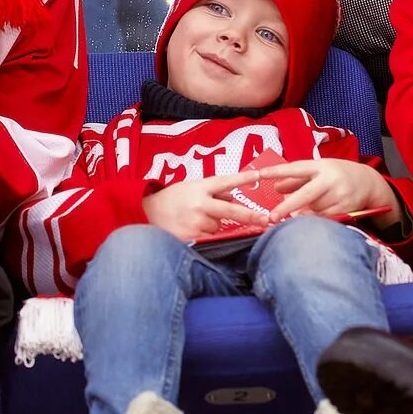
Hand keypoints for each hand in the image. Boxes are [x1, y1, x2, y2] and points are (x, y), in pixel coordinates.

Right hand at [143, 173, 264, 239]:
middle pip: (232, 211)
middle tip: (266, 220)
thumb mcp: (191, 187)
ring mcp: (196, 222)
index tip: (260, 175)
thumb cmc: (172, 199)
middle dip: (251, 216)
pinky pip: (209, 238)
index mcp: (200, 188)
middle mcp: (200, 204)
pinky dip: (205, 235)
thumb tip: (233, 199)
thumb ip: (212, 192)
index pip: (226, 181)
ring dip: (214, 225)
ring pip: (219, 227)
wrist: (146, 214)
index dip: (244, 179)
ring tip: (195, 220)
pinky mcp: (191, 237)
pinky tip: (192, 229)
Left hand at [261, 159, 394, 222]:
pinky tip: (313, 219)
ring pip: (314, 209)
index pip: (296, 168)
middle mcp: (330, 179)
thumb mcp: (318, 171)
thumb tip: (276, 188)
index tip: (260, 174)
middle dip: (288, 206)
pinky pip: (324, 218)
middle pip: (305, 194)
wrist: (369, 182)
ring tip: (303, 212)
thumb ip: (296, 179)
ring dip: (305, 213)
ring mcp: (339, 194)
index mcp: (320, 166)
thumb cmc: (337, 175)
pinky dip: (316, 220)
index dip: (278, 172)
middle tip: (272, 216)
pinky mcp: (346, 208)